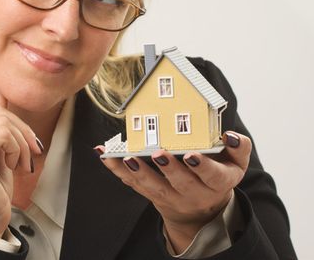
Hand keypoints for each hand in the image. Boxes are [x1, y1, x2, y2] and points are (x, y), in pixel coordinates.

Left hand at [96, 131, 251, 252]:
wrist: (202, 209)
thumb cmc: (217, 175)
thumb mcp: (236, 164)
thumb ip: (239, 148)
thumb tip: (230, 135)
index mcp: (217, 183)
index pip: (211, 176)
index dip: (201, 166)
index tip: (191, 155)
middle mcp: (194, 193)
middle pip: (180, 183)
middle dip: (168, 168)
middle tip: (157, 153)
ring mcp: (171, 197)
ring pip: (154, 188)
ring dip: (139, 173)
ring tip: (127, 158)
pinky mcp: (152, 196)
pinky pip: (133, 185)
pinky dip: (118, 171)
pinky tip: (105, 156)